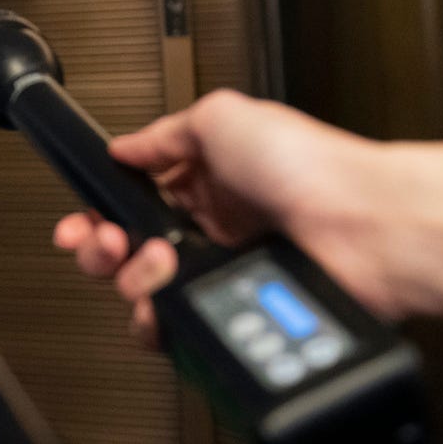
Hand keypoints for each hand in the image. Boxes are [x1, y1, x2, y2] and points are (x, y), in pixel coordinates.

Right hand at [53, 90, 399, 346]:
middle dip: (100, 246)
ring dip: (132, 277)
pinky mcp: (232, 309)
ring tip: (157, 260)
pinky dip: (158, 318)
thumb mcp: (223, 117)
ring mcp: (220, 272)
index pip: (132, 201)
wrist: (362, 225)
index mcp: (205, 181)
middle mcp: (210, 229)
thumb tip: (122, 146)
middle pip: (126, 250)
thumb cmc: (311, 165)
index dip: (99, 210)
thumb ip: (163, 135)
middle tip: (106, 240)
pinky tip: (165, 298)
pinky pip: (177, 326)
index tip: (80, 218)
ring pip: (144, 291)